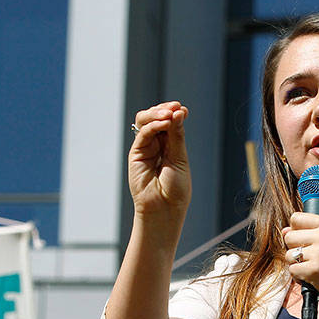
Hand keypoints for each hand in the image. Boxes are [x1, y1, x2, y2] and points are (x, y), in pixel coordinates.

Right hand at [128, 102, 190, 219]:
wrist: (164, 210)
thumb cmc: (175, 190)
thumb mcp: (180, 158)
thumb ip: (177, 135)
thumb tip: (178, 112)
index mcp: (170, 146)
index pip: (169, 122)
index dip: (174, 113)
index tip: (183, 109)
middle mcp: (156, 145)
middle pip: (155, 118)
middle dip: (164, 110)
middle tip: (175, 108)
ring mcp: (145, 148)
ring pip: (145, 122)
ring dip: (157, 114)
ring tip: (168, 114)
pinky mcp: (136, 154)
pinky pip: (142, 134)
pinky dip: (153, 126)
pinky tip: (164, 124)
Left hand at [281, 213, 318, 307]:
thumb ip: (309, 234)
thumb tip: (284, 230)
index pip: (296, 218)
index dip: (296, 231)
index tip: (305, 241)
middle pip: (289, 237)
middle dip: (295, 250)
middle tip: (311, 259)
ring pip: (289, 255)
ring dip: (297, 265)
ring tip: (314, 269)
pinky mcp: (315, 270)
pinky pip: (292, 270)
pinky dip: (299, 278)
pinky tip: (313, 279)